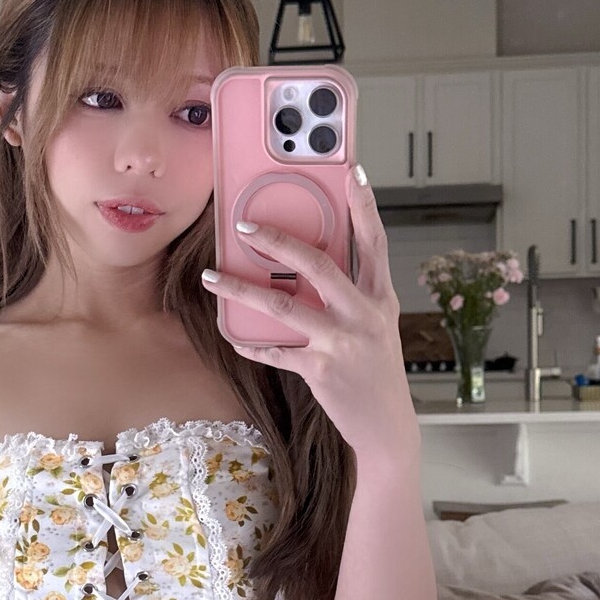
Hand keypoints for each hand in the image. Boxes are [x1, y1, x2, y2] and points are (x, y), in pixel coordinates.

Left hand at [201, 163, 415, 457]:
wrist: (387, 426)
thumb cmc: (376, 372)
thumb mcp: (374, 326)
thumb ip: (350, 295)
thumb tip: (306, 265)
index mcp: (380, 298)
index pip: (375, 242)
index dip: (365, 206)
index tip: (352, 173)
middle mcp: (364, 315)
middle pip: (318, 265)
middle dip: (277, 241)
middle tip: (243, 226)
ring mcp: (343, 342)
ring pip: (284, 306)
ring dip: (241, 290)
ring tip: (212, 278)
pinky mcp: (321, 370)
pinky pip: (275, 350)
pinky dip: (250, 342)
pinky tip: (232, 334)